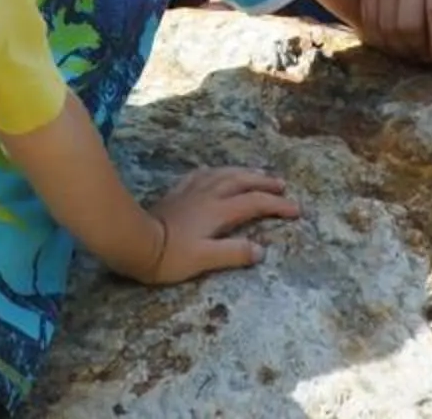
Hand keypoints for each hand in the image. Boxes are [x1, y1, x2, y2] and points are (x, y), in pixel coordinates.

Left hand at [132, 166, 297, 283]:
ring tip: (256, 174)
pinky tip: (213, 171)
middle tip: (281, 185)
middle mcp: (209, 195)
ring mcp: (191, 191)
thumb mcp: (205, 260)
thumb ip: (233, 253)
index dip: (277, 205)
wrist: (134, 241)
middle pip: (242, 182)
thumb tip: (261, 250)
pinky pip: (201, 174)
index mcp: (219, 211)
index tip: (296, 209)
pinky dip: (215, 171)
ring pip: (224, 174)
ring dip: (243, 172)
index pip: (255, 203)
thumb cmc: (170, 256)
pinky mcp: (177, 193)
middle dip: (264, 183)